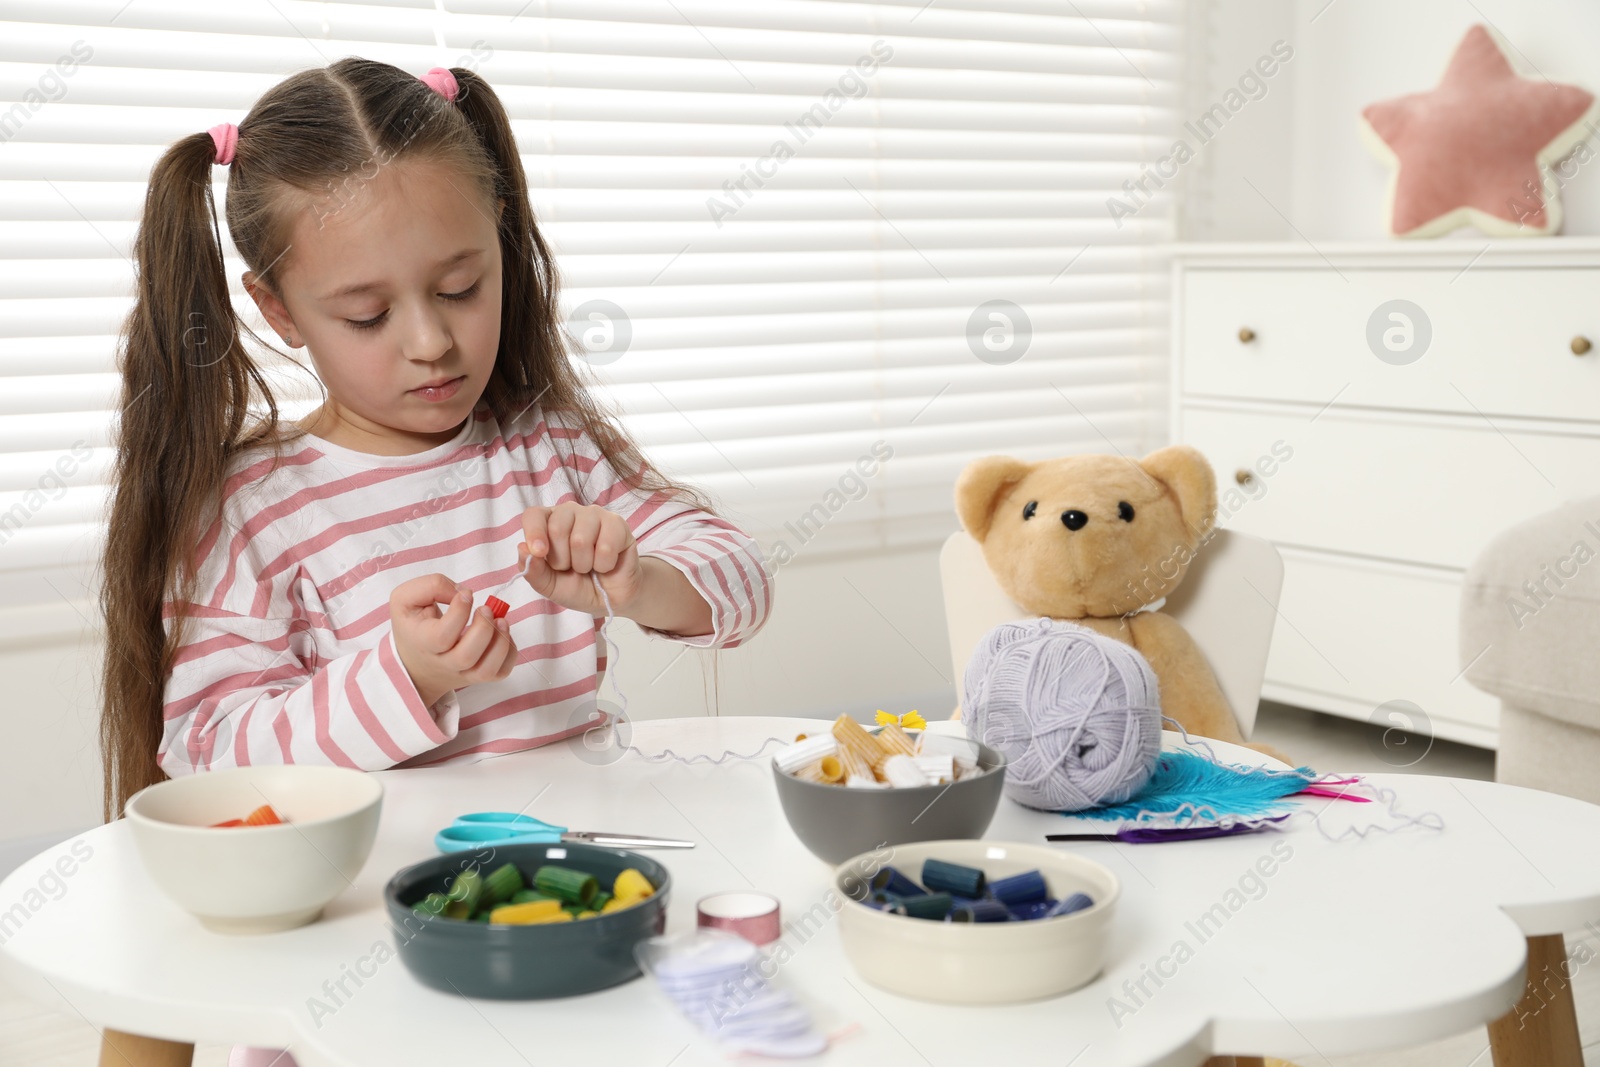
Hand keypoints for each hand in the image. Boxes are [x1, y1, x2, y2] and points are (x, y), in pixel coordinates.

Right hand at [390, 574, 517, 708]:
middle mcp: (443, 663)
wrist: (416, 663)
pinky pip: (500, 671)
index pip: (442, 635)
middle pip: (466, 656)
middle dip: (483, 629)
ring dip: (500, 642)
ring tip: (500, 620)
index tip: (466, 594)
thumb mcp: (406, 599)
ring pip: (487, 669)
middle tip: (486, 609)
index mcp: (422, 643)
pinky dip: (509, 652)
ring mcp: (463, 673)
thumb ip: (431, 586)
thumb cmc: (414, 626)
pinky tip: (502, 632)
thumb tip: (463, 592)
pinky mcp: (479, 676)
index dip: (459, 612)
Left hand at [519, 502, 642, 617]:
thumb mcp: (549, 585)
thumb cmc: (578, 586)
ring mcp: (595, 515)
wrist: (610, 598)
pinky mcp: (617, 524)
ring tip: (590, 566)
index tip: (540, 553)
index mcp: (549, 523)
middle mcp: (571, 513)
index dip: (534, 532)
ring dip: (584, 564)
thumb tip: (522, 548)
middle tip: (572, 567)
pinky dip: (604, 565)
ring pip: (580, 539)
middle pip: (557, 528)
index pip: (534, 515)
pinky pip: (605, 547)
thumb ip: (533, 570)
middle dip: (563, 560)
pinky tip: (606, 564)